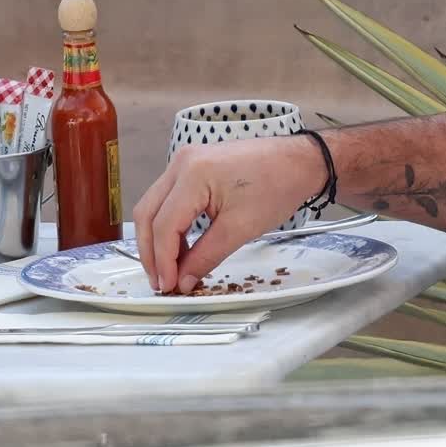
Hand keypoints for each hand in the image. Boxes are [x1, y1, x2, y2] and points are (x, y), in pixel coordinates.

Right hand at [132, 136, 326, 292]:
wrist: (299, 161)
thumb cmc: (278, 186)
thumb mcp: (241, 228)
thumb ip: (206, 256)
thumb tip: (183, 280)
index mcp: (192, 174)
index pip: (163, 224)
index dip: (162, 259)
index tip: (168, 285)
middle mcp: (179, 164)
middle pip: (147, 213)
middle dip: (150, 251)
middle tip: (160, 280)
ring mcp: (182, 163)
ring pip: (152, 207)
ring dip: (157, 239)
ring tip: (169, 267)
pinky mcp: (189, 168)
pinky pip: (167, 200)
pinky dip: (169, 225)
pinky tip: (181, 246)